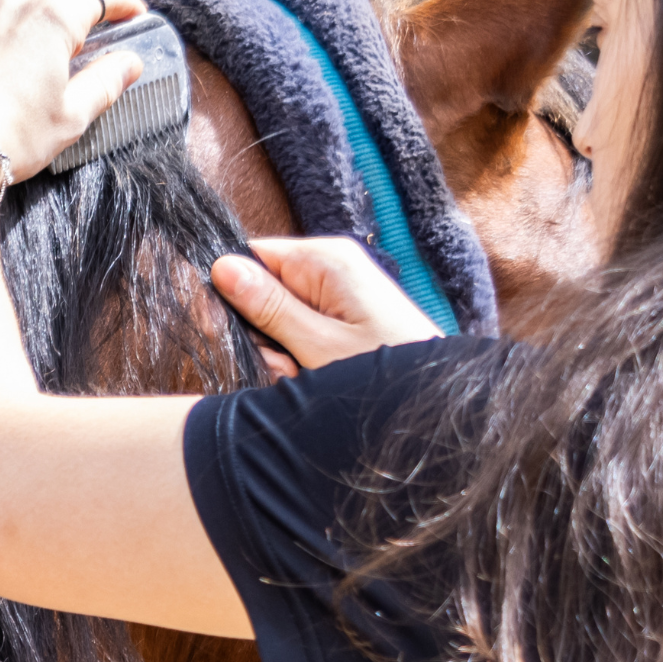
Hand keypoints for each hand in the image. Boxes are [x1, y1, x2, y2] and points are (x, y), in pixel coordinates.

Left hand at [0, 0, 145, 181]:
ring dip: (37, 39)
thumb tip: (128, 63)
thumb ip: (105, 82)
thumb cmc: (9, 136)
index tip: (134, 14)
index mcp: (51, 18)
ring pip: (20, 19)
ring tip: (42, 79)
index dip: (123, 2)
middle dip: (78, 27)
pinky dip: (4, 51)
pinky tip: (3, 86)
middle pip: (57, 4)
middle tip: (90, 57)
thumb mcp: (71, 115)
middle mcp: (12, 8)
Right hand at [211, 236, 443, 376]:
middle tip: (289, 366)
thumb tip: (221, 267)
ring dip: (283, 356)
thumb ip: (269, 306)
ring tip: (310, 376)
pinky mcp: (347, 319)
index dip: (231, 293)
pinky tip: (319, 379)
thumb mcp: (319, 345)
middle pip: (264, 291)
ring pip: (279, 321)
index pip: (252, 255)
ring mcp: (341, 294)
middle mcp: (333, 269)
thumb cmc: (388, 375)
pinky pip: (303, 335)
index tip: (228, 331)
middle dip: (265, 335)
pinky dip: (302, 362)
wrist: (440, 406)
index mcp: (326, 260)